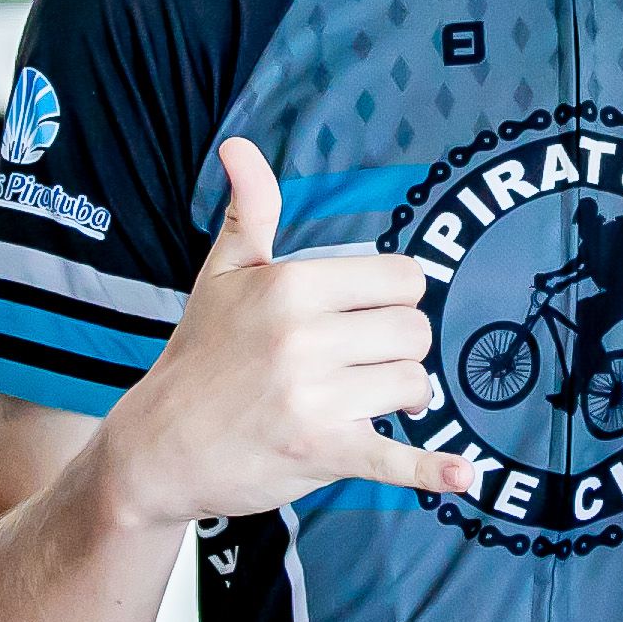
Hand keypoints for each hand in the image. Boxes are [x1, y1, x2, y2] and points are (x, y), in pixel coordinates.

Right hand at [95, 139, 476, 522]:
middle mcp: (304, 337)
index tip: (369, 316)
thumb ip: (249, 210)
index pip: (401, 278)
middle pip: (416, 332)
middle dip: (400, 349)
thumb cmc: (199, 356)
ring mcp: (314, 398)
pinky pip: (395, 458)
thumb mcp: (221, 275)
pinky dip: (433, 470)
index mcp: (290, 286)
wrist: (158, 447)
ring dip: (400, 397)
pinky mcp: (321, 452)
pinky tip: (464, 476)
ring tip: (365, 401)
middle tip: (365, 363)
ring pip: (414, 385)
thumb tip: (240, 145)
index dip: (395, 298)